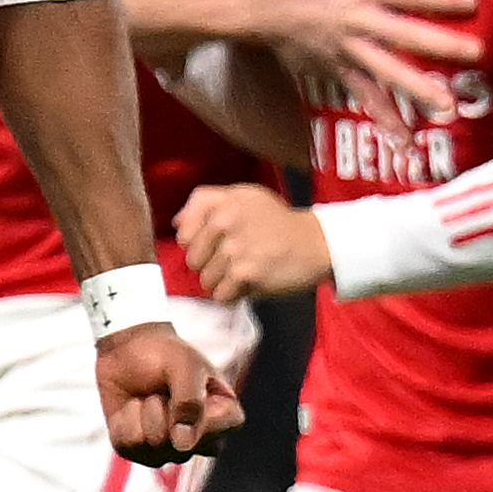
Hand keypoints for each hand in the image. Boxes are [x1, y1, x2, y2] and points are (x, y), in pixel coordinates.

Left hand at [92, 318, 241, 459]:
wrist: (126, 350)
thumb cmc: (165, 355)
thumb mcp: (186, 365)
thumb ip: (191, 401)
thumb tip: (184, 445)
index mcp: (225, 418)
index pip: (219, 430)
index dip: (195, 407)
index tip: (191, 381)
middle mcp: (201, 442)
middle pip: (180, 445)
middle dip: (164, 408)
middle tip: (165, 388)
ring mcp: (169, 451)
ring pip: (152, 444)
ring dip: (143, 411)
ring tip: (149, 396)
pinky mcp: (138, 453)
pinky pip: (128, 444)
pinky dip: (124, 419)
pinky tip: (132, 407)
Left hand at [176, 183, 335, 301]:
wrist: (316, 243)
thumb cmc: (277, 221)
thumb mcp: (245, 197)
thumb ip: (207, 202)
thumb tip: (176, 224)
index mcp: (222, 202)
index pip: (184, 233)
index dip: (197, 244)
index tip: (216, 245)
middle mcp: (225, 222)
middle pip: (193, 260)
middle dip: (210, 265)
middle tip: (235, 260)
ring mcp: (235, 249)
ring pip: (206, 280)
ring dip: (223, 282)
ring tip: (245, 270)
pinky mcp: (245, 274)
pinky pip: (221, 295)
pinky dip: (234, 295)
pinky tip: (250, 283)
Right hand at [244, 0, 477, 120]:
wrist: (255, 1)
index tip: (471, 2)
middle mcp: (359, 19)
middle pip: (405, 34)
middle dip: (440, 45)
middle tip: (474, 53)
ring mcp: (348, 49)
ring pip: (388, 72)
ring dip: (419, 90)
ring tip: (448, 106)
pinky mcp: (337, 70)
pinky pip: (365, 98)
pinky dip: (385, 121)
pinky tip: (407, 143)